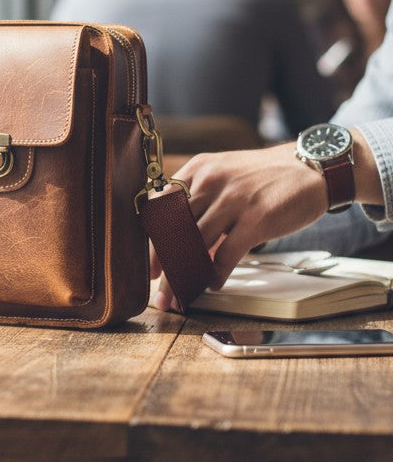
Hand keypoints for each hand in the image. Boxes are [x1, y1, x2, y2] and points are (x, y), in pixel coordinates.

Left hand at [150, 142, 327, 310]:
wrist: (310, 167)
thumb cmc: (266, 175)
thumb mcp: (225, 172)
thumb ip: (200, 196)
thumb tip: (178, 233)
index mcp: (199, 168)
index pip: (162, 207)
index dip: (152, 240)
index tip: (150, 264)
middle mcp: (211, 181)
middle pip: (175, 230)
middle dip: (163, 265)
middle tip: (158, 291)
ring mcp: (233, 200)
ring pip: (195, 245)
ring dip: (185, 276)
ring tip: (180, 294)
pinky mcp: (256, 220)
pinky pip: (226, 255)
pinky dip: (215, 274)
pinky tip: (212, 284)